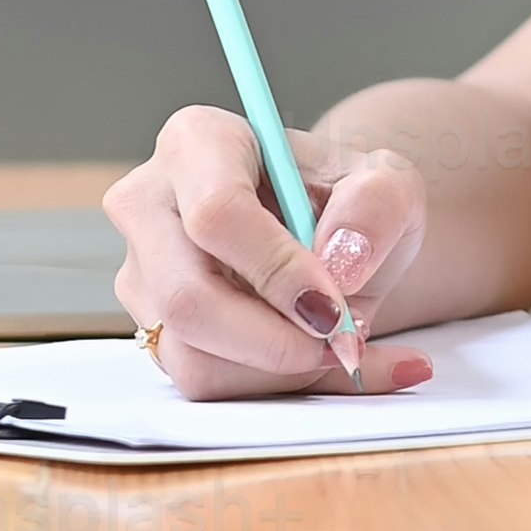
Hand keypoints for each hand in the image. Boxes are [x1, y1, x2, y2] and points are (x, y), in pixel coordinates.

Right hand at [101, 107, 434, 399]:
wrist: (335, 239)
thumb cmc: (347, 201)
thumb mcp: (386, 184)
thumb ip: (376, 206)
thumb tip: (342, 259)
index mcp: (198, 142)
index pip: (216, 213)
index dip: (276, 270)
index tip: (332, 305)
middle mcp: (151, 205)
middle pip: (187, 297)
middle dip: (274, 340)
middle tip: (342, 341)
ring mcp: (144, 275)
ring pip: (192, 355)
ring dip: (281, 370)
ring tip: (343, 345)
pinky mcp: (155, 331)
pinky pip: (205, 383)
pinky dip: (276, 388)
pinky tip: (326, 364)